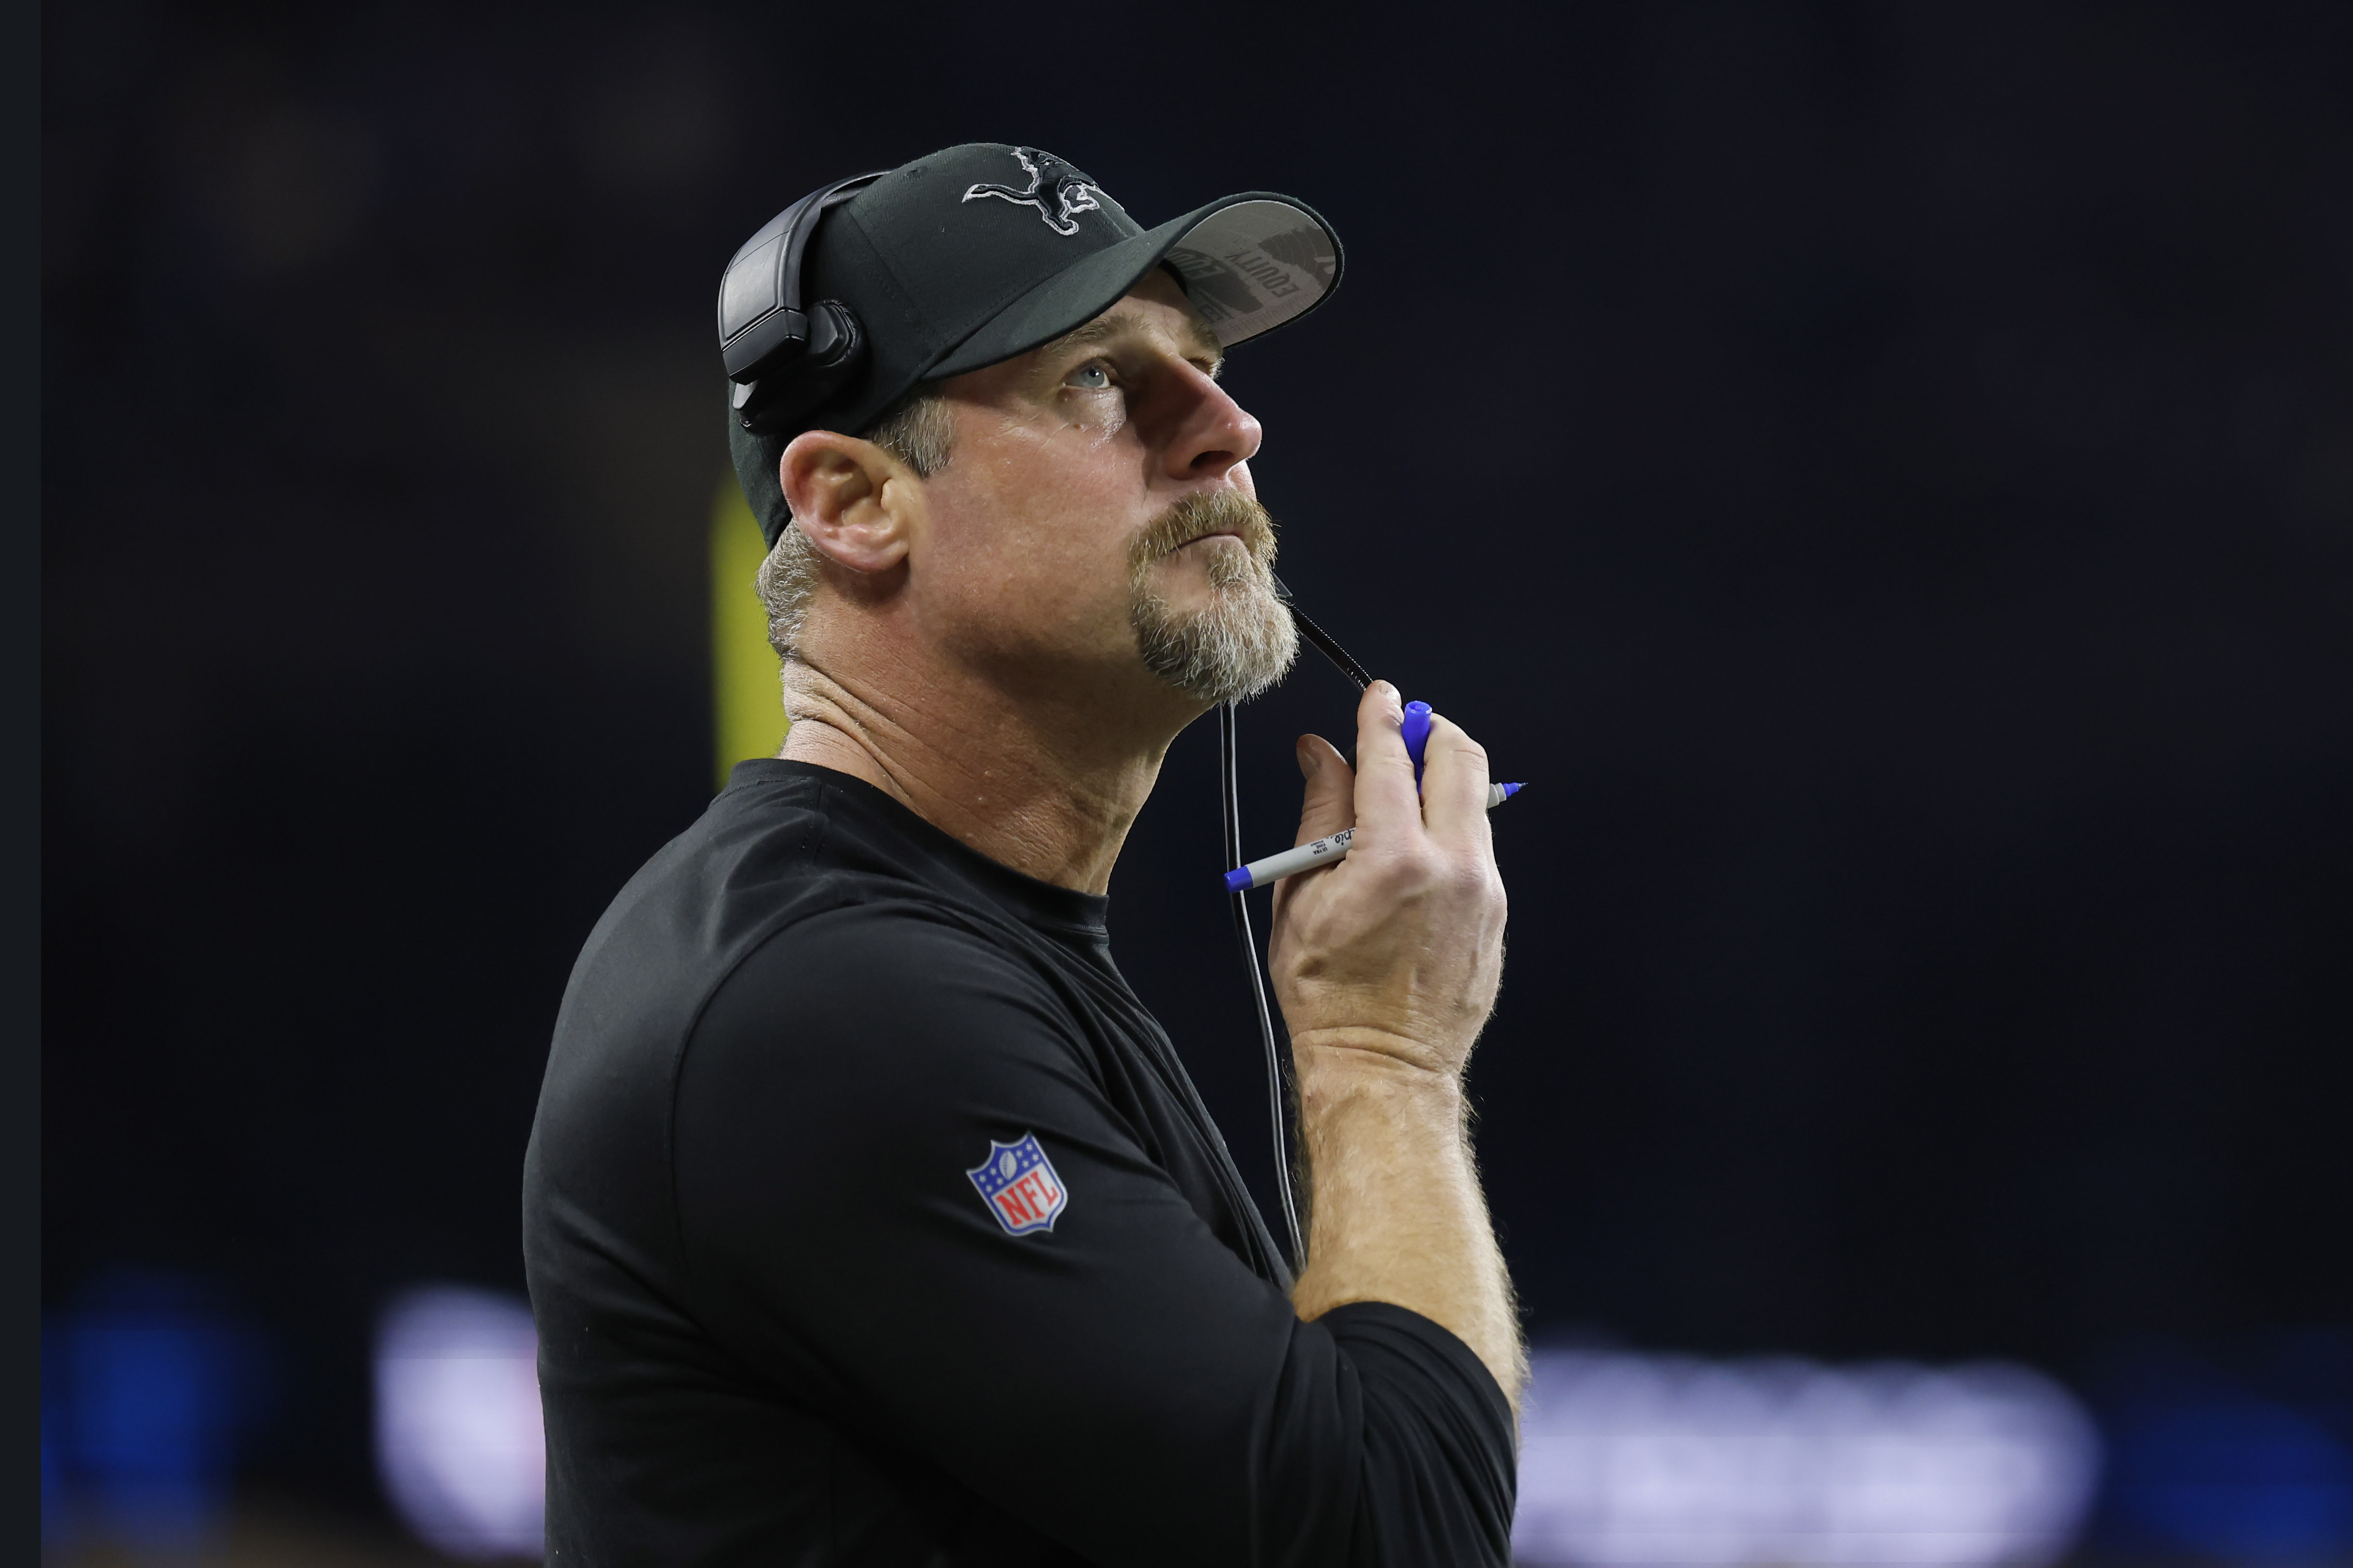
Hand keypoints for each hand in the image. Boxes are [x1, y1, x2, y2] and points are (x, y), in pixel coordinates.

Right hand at [1267, 681, 1507, 1081]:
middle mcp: (1451, 867)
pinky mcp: (1496, 913)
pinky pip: (1478, 846)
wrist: (1383, 1067)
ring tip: (1403, 791)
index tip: (1377, 696)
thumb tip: (1324, 754)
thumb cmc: (1330, 995)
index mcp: (1394, 859)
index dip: (1380, 715)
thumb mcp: (1302, 897)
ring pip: (1475, 800)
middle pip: (1459, 758)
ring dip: (1443, 779)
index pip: (1391, 757)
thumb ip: (1319, 814)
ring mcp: (1483, 891)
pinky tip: (1417, 847)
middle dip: (1430, 730)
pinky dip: (1451, 827)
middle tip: (1403, 728)